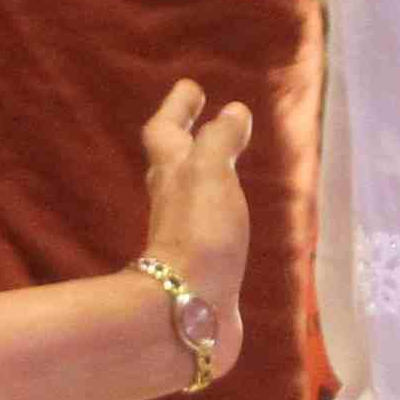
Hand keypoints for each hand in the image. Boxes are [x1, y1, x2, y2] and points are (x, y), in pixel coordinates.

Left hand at [137, 78, 255, 386]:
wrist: (191, 312)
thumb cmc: (199, 234)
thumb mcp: (210, 173)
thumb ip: (220, 140)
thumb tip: (231, 112)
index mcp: (171, 174)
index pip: (166, 130)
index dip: (177, 108)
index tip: (191, 88)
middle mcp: (172, 203)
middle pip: (173, 163)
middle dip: (190, 139)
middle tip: (210, 119)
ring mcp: (187, 238)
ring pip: (191, 196)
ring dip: (206, 176)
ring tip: (227, 165)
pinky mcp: (204, 267)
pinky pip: (211, 228)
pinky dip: (221, 213)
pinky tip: (233, 219)